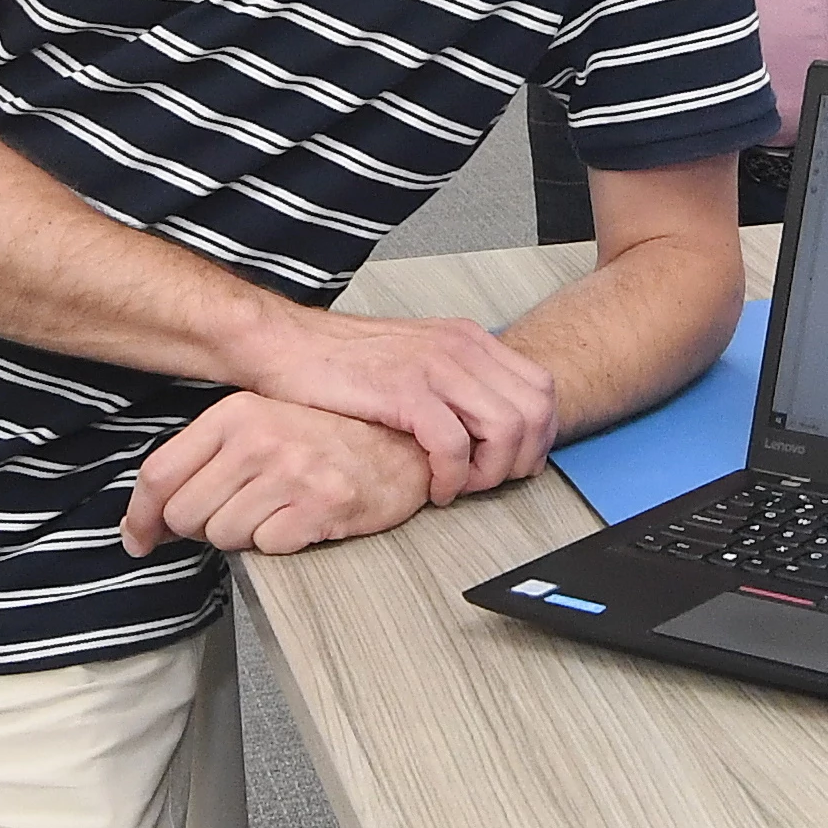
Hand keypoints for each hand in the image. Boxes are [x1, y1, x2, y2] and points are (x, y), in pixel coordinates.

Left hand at [122, 394, 434, 555]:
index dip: (140, 516)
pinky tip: (301, 519)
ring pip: (223, 535)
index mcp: (235, 413)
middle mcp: (259, 438)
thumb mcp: (259, 428)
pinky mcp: (320, 505)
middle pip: (185, 514)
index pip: (159, 474)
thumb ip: (203, 463)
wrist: (403, 447)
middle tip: (235, 515)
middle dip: (202, 528)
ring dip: (244, 535)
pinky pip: (267, 547)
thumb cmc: (329, 441)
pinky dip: (280, 543)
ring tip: (276, 511)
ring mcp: (291, 471)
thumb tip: (146, 521)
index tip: (138, 538)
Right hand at [240, 308, 559, 504]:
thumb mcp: (417, 358)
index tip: (514, 464)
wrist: (286, 345)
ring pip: (506, 429)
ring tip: (461, 486)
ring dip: (491, 472)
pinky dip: (453, 478)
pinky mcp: (404, 391)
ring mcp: (434, 367)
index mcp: (468, 339)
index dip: (538, 436)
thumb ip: (456, 383)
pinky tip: (435, 488)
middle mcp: (460, 348)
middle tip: (488, 482)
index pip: (541, 388)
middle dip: (521, 459)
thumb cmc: (342, 361)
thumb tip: (489, 426)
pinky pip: (455, 445)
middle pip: (536, 411)